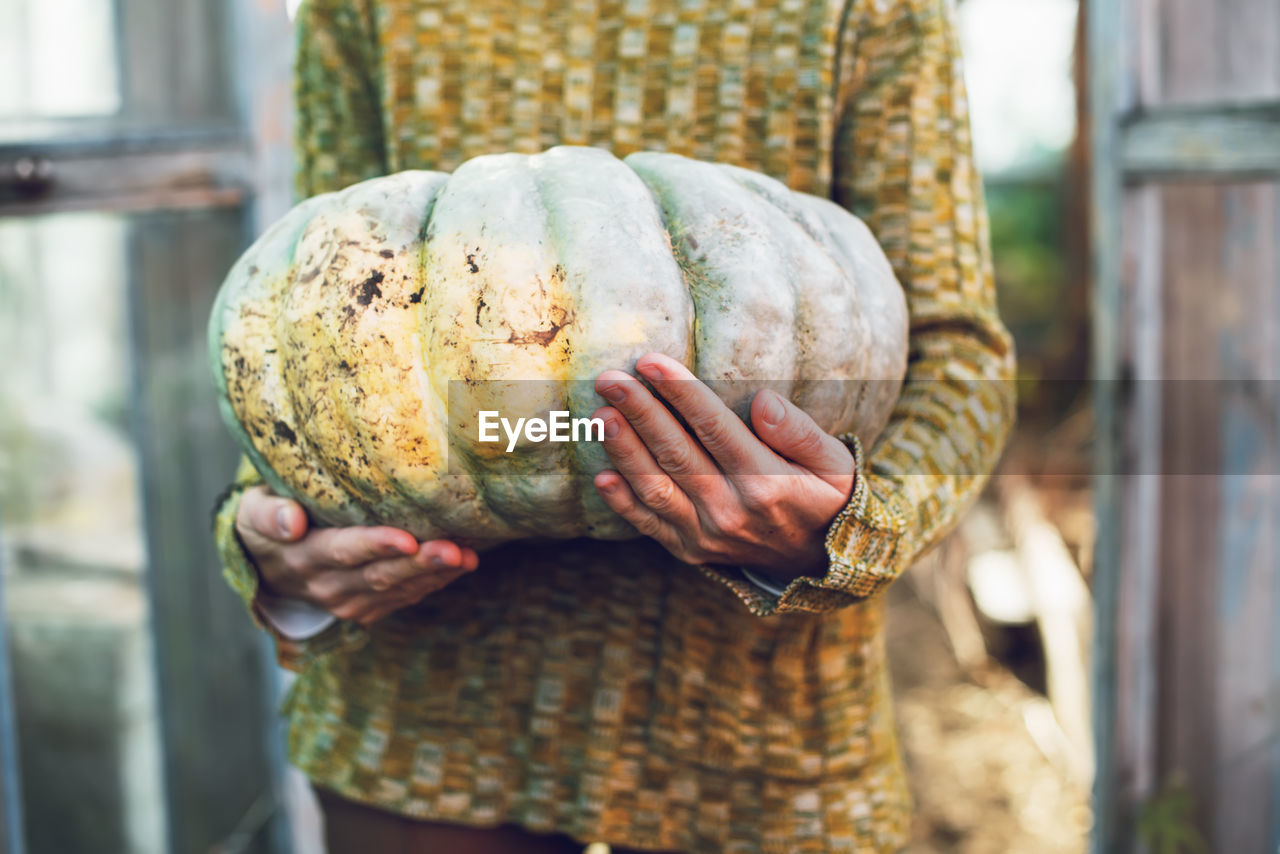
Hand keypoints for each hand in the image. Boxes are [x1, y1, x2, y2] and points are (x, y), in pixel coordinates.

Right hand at [235, 486, 478, 625]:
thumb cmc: (267, 523)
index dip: (375, 546)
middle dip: (419, 562)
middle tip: (455, 549)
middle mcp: (327, 586)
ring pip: (396, 589)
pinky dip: (434, 582)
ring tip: (468, 556)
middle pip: (378, 575)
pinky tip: (462, 564)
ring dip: (434, 574)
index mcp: (302, 557)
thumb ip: (269, 514)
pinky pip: (404, 597)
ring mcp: (348, 602)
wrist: (266, 566)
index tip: (407, 538)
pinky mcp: (366, 608)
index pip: (342, 551)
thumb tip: (292, 521)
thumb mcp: (253, 512)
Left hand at [592, 352, 855, 582]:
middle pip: (676, 453)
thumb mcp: (833, 462)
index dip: (680, 393)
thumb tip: (763, 401)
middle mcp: (732, 510)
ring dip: (624, 451)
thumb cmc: (825, 496)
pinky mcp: (690, 549)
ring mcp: (707, 534)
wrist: (819, 561)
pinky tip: (601, 476)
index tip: (650, 362)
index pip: (714, 428)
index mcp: (766, 482)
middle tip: (610, 379)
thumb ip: (799, 432)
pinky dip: (623, 503)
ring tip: (600, 415)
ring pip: (656, 488)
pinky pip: (650, 524)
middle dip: (639, 412)